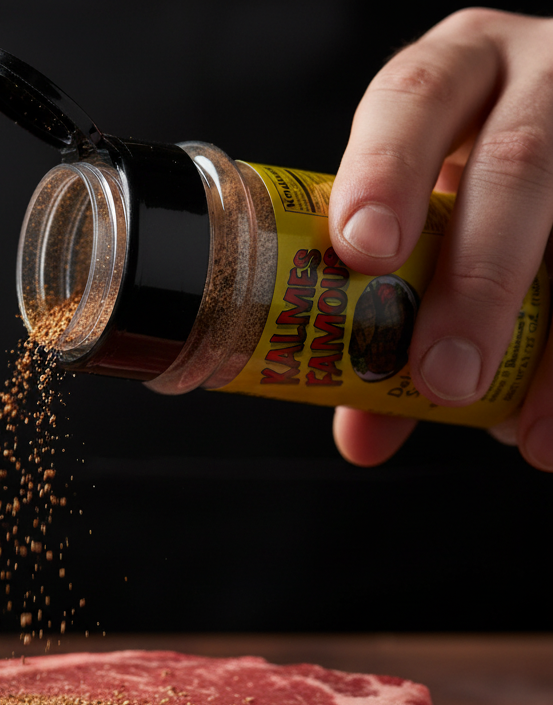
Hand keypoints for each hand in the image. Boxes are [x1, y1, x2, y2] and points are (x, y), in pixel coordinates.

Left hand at [328, 8, 552, 470]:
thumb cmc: (476, 198)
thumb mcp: (432, 228)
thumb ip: (389, 321)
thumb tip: (362, 437)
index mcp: (456, 76)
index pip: (414, 95)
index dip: (386, 169)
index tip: (364, 249)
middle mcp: (542, 79)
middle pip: (517, 164)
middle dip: (479, 279)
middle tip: (443, 376)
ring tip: (523, 431)